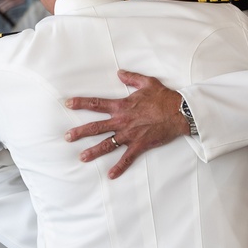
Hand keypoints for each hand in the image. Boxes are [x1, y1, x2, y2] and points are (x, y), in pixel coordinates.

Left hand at [64, 70, 188, 178]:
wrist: (179, 112)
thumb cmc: (164, 98)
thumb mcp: (147, 82)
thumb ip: (131, 78)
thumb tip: (119, 72)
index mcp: (122, 106)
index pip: (97, 104)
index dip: (81, 103)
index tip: (68, 103)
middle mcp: (123, 121)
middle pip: (97, 127)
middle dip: (80, 132)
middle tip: (67, 137)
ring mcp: (130, 134)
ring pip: (108, 144)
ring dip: (94, 151)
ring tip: (82, 157)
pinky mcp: (140, 145)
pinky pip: (127, 158)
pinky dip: (119, 167)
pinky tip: (111, 175)